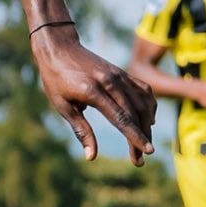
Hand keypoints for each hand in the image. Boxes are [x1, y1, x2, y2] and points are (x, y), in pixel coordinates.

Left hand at [31, 26, 155, 163]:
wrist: (59, 47)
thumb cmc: (56, 79)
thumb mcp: (63, 107)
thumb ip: (81, 131)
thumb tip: (91, 157)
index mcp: (93, 92)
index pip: (121, 118)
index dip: (135, 137)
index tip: (147, 152)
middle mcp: (110, 82)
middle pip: (134, 114)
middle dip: (140, 137)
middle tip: (141, 159)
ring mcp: (118, 75)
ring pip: (142, 102)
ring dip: (147, 124)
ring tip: (144, 142)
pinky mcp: (121, 72)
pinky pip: (142, 89)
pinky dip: (149, 104)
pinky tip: (149, 119)